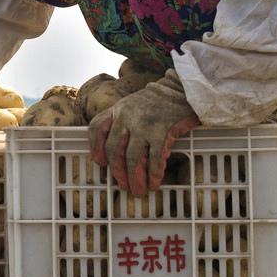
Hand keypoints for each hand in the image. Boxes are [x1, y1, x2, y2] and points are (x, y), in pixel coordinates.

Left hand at [89, 73, 199, 196]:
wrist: (181, 87)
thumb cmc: (158, 99)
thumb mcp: (133, 103)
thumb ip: (122, 120)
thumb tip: (120, 151)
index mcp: (117, 109)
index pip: (97, 127)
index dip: (95, 147)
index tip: (100, 162)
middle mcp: (126, 117)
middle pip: (114, 149)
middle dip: (118, 171)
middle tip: (124, 186)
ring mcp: (144, 124)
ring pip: (134, 157)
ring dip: (136, 177)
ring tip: (140, 190)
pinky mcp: (162, 130)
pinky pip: (155, 158)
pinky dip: (154, 173)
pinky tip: (155, 182)